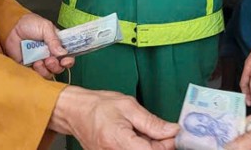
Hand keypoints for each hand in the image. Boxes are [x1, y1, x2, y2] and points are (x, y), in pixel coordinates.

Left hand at [3, 13, 74, 76]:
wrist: (12, 27)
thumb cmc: (30, 24)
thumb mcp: (45, 27)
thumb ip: (54, 40)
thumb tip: (63, 53)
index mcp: (57, 44)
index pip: (67, 56)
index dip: (68, 60)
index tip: (66, 61)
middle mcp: (50, 54)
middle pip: (59, 67)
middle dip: (57, 66)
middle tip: (50, 60)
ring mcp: (40, 61)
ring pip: (49, 72)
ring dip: (47, 69)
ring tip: (40, 61)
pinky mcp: (29, 66)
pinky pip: (37, 74)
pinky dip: (38, 71)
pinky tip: (34, 63)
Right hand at [48, 86, 178, 149]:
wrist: (76, 111)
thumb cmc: (99, 106)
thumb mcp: (129, 106)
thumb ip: (152, 122)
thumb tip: (172, 130)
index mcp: (119, 140)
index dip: (167, 144)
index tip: (175, 133)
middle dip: (160, 145)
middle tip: (164, 130)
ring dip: (149, 146)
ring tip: (144, 130)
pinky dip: (139, 146)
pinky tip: (137, 137)